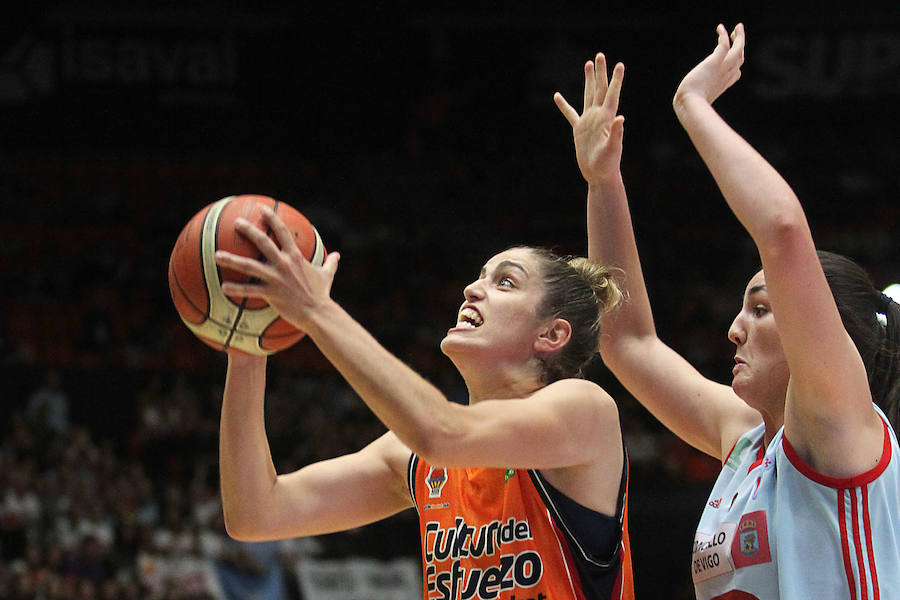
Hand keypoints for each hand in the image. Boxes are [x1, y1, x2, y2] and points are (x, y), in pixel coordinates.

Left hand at [214, 206, 340, 332]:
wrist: (319, 313)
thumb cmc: (322, 294)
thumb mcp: (327, 275)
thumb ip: (330, 263)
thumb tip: (338, 255)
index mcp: (295, 257)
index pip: (283, 232)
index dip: (272, 218)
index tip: (262, 209)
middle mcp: (284, 264)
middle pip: (263, 242)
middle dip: (249, 231)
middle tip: (236, 223)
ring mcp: (275, 278)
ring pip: (249, 266)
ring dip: (232, 260)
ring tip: (217, 255)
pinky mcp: (270, 294)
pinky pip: (249, 291)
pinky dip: (236, 289)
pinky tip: (223, 287)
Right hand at [554, 53, 624, 185]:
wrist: (599, 175)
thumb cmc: (607, 164)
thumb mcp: (612, 149)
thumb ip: (616, 134)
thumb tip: (621, 118)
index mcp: (606, 118)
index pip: (612, 94)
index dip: (616, 79)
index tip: (619, 64)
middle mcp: (598, 116)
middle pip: (599, 89)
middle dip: (600, 72)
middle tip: (600, 55)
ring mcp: (588, 121)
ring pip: (588, 95)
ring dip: (588, 80)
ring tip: (588, 64)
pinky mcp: (579, 129)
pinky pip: (570, 114)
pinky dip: (564, 105)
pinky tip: (557, 96)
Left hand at [674, 23, 744, 109]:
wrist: (690, 105)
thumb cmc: (690, 107)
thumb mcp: (696, 102)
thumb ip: (696, 100)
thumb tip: (686, 108)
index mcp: (723, 85)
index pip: (736, 73)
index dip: (737, 64)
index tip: (734, 57)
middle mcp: (726, 75)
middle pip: (740, 58)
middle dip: (741, 46)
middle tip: (737, 34)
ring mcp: (722, 68)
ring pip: (738, 49)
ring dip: (740, 37)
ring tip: (738, 26)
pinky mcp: (714, 63)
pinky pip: (724, 45)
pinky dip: (723, 36)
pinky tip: (720, 28)